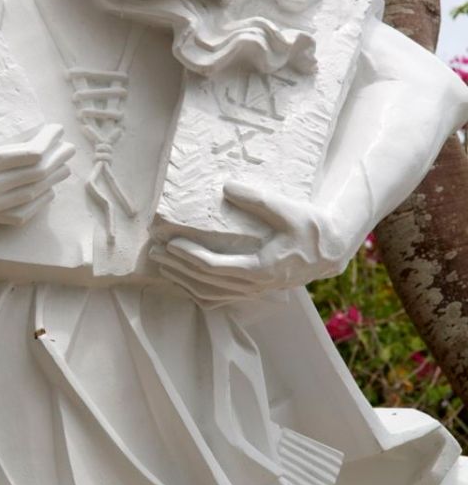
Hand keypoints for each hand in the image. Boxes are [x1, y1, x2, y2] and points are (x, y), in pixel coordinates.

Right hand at [0, 78, 74, 227]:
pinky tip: (45, 197)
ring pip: (32, 195)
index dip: (49, 142)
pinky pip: (19, 215)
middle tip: (68, 149)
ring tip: (63, 170)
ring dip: (52, 181)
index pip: (32, 154)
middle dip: (57, 161)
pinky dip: (37, 206)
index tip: (56, 130)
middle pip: (38, 175)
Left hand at [151, 180, 350, 305]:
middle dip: (177, 266)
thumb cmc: (309, 228)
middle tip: (154, 251)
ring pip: (209, 293)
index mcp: (260, 268)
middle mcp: (253, 285)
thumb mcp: (288, 208)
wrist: (329, 250)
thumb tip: (227, 186)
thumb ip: (258, 199)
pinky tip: (182, 281)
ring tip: (162, 264)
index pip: (215, 267)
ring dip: (182, 280)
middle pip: (205, 281)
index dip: (189, 256)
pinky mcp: (251, 290)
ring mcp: (252, 291)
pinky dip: (196, 291)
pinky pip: (218, 298)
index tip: (171, 243)